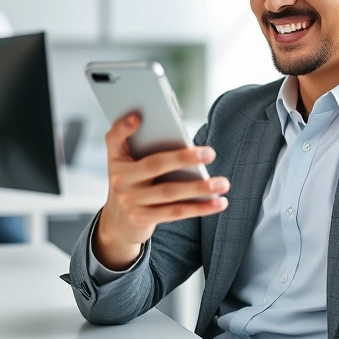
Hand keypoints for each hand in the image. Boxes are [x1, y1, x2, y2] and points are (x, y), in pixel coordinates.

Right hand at [94, 113, 229, 269]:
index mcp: (117, 159)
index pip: (114, 139)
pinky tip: (219, 202)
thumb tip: (180, 138)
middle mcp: (120, 180)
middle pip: (155, 165)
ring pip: (169, 192)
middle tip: (210, 153)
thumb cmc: (133, 182)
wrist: (117, 222)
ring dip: (199, 188)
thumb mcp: (128, 164)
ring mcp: (130, 201)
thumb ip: (143, 147)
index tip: (138, 117)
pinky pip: (175, 212)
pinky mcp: (142, 219)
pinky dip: (199, 208)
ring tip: (223, 183)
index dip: (123, 127)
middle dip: (184, 158)